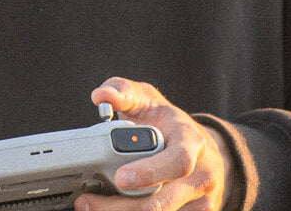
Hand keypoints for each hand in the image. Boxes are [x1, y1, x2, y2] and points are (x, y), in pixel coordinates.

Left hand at [79, 78, 234, 210]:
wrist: (203, 150)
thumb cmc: (171, 124)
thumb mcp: (150, 99)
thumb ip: (124, 92)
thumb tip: (100, 95)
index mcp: (192, 142)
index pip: (178, 162)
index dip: (149, 173)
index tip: (119, 177)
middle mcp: (201, 175)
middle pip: (162, 203)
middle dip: (121, 207)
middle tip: (87, 202)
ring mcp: (199, 201)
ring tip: (92, 207)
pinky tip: (113, 210)